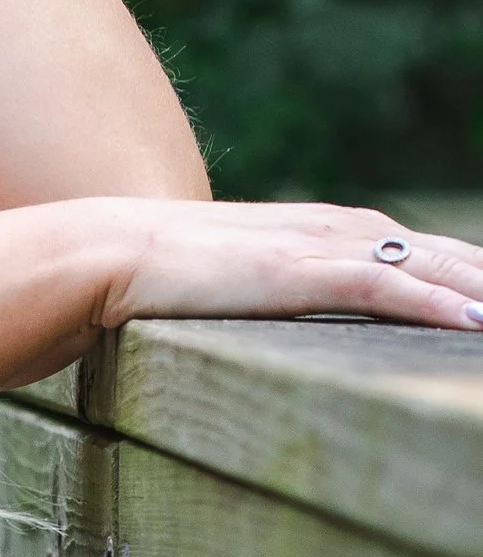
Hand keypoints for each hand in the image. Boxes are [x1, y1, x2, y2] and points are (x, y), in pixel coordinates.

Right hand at [90, 196, 482, 335]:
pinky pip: (389, 289)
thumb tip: (285, 324)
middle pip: (449, 257)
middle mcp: (342, 231)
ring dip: (482, 292)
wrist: (111, 255)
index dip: (474, 278)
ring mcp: (324, 248)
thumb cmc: (165, 279)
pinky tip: (476, 324)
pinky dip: (438, 304)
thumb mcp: (244, 286)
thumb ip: (280, 294)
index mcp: (332, 233)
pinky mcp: (302, 272)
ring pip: (434, 268)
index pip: (427, 255)